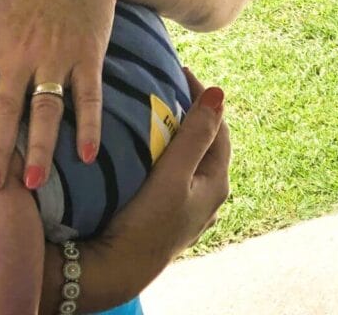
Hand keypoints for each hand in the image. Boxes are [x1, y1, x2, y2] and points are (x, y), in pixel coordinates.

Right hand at [83, 70, 230, 305]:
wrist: (118, 266)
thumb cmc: (147, 220)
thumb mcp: (174, 173)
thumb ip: (196, 134)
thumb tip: (219, 94)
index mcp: (216, 182)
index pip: (219, 128)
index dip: (203, 97)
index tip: (181, 70)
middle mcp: (208, 196)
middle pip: (207, 142)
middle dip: (193, 112)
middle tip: (169, 84)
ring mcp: (190, 207)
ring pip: (191, 158)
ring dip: (180, 132)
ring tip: (159, 109)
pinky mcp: (170, 213)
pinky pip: (176, 171)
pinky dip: (169, 152)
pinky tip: (152, 148)